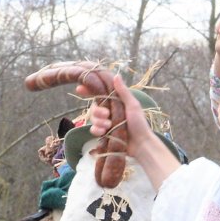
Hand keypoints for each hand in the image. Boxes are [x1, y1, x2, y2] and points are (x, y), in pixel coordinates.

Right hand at [83, 70, 177, 187]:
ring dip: (98, 121)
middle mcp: (109, 111)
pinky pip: (93, 130)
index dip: (89, 90)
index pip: (100, 94)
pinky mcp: (104, 134)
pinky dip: (97, 130)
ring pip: (93, 119)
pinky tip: (103, 132)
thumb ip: (123, 91)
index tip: (80, 88)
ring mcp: (106, 123)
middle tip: (106, 115)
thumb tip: (116, 75)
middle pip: (94, 107)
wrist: (140, 145)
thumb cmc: (139, 124)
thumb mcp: (132, 105)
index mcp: (116, 102)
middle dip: (97, 111)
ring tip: (108, 126)